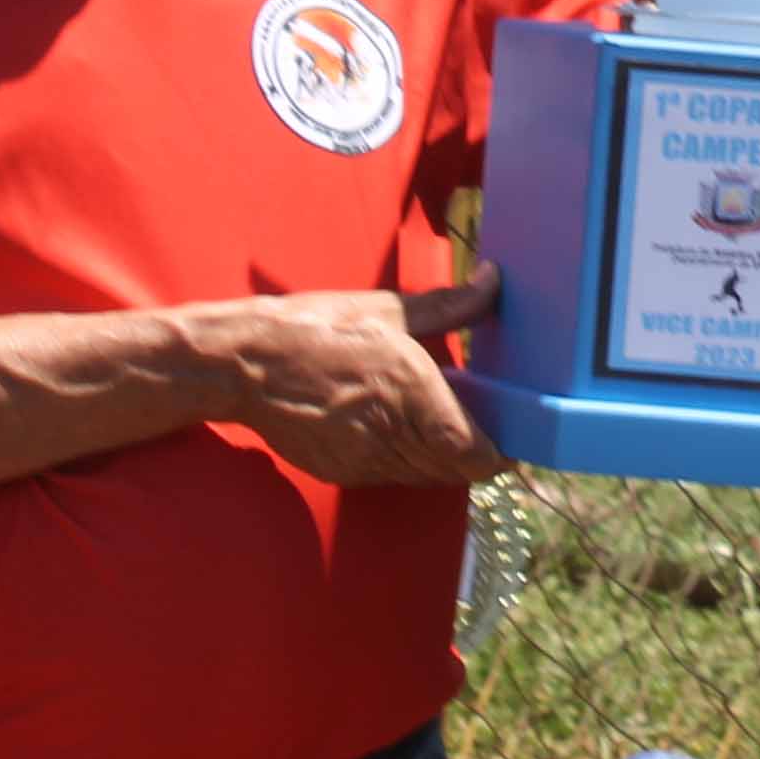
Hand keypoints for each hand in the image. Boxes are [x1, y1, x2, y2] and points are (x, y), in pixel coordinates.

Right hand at [225, 270, 510, 486]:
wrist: (243, 364)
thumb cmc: (316, 329)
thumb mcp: (388, 309)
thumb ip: (450, 305)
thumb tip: (492, 281)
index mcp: (411, 392)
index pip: (472, 453)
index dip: (501, 455)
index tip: (516, 439)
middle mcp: (392, 435)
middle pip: (456, 471)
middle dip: (479, 454)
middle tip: (492, 426)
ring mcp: (365, 461)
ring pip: (427, 477)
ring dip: (445, 458)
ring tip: (451, 422)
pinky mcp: (343, 472)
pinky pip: (394, 476)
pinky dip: (411, 459)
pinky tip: (407, 427)